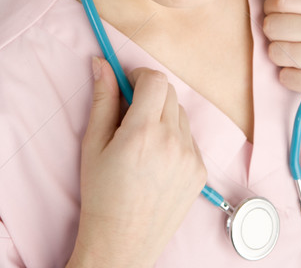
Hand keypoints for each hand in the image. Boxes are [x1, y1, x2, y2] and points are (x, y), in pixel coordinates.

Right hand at [69, 59, 206, 267]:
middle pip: (169, 93)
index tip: (128, 85)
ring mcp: (190, 157)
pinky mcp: (200, 171)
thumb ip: (102, 99)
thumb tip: (101, 63)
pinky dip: (175, 138)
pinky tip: (157, 159)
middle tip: (131, 113)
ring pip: (180, 114)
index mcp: (143, 132)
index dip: (140, 76)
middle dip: (150, 94)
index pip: (155, 80)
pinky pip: (189, 137)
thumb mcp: (93, 144)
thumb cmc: (101, 194)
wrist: (122, 243)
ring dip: (163, 116)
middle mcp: (172, 141)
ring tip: (144, 142)